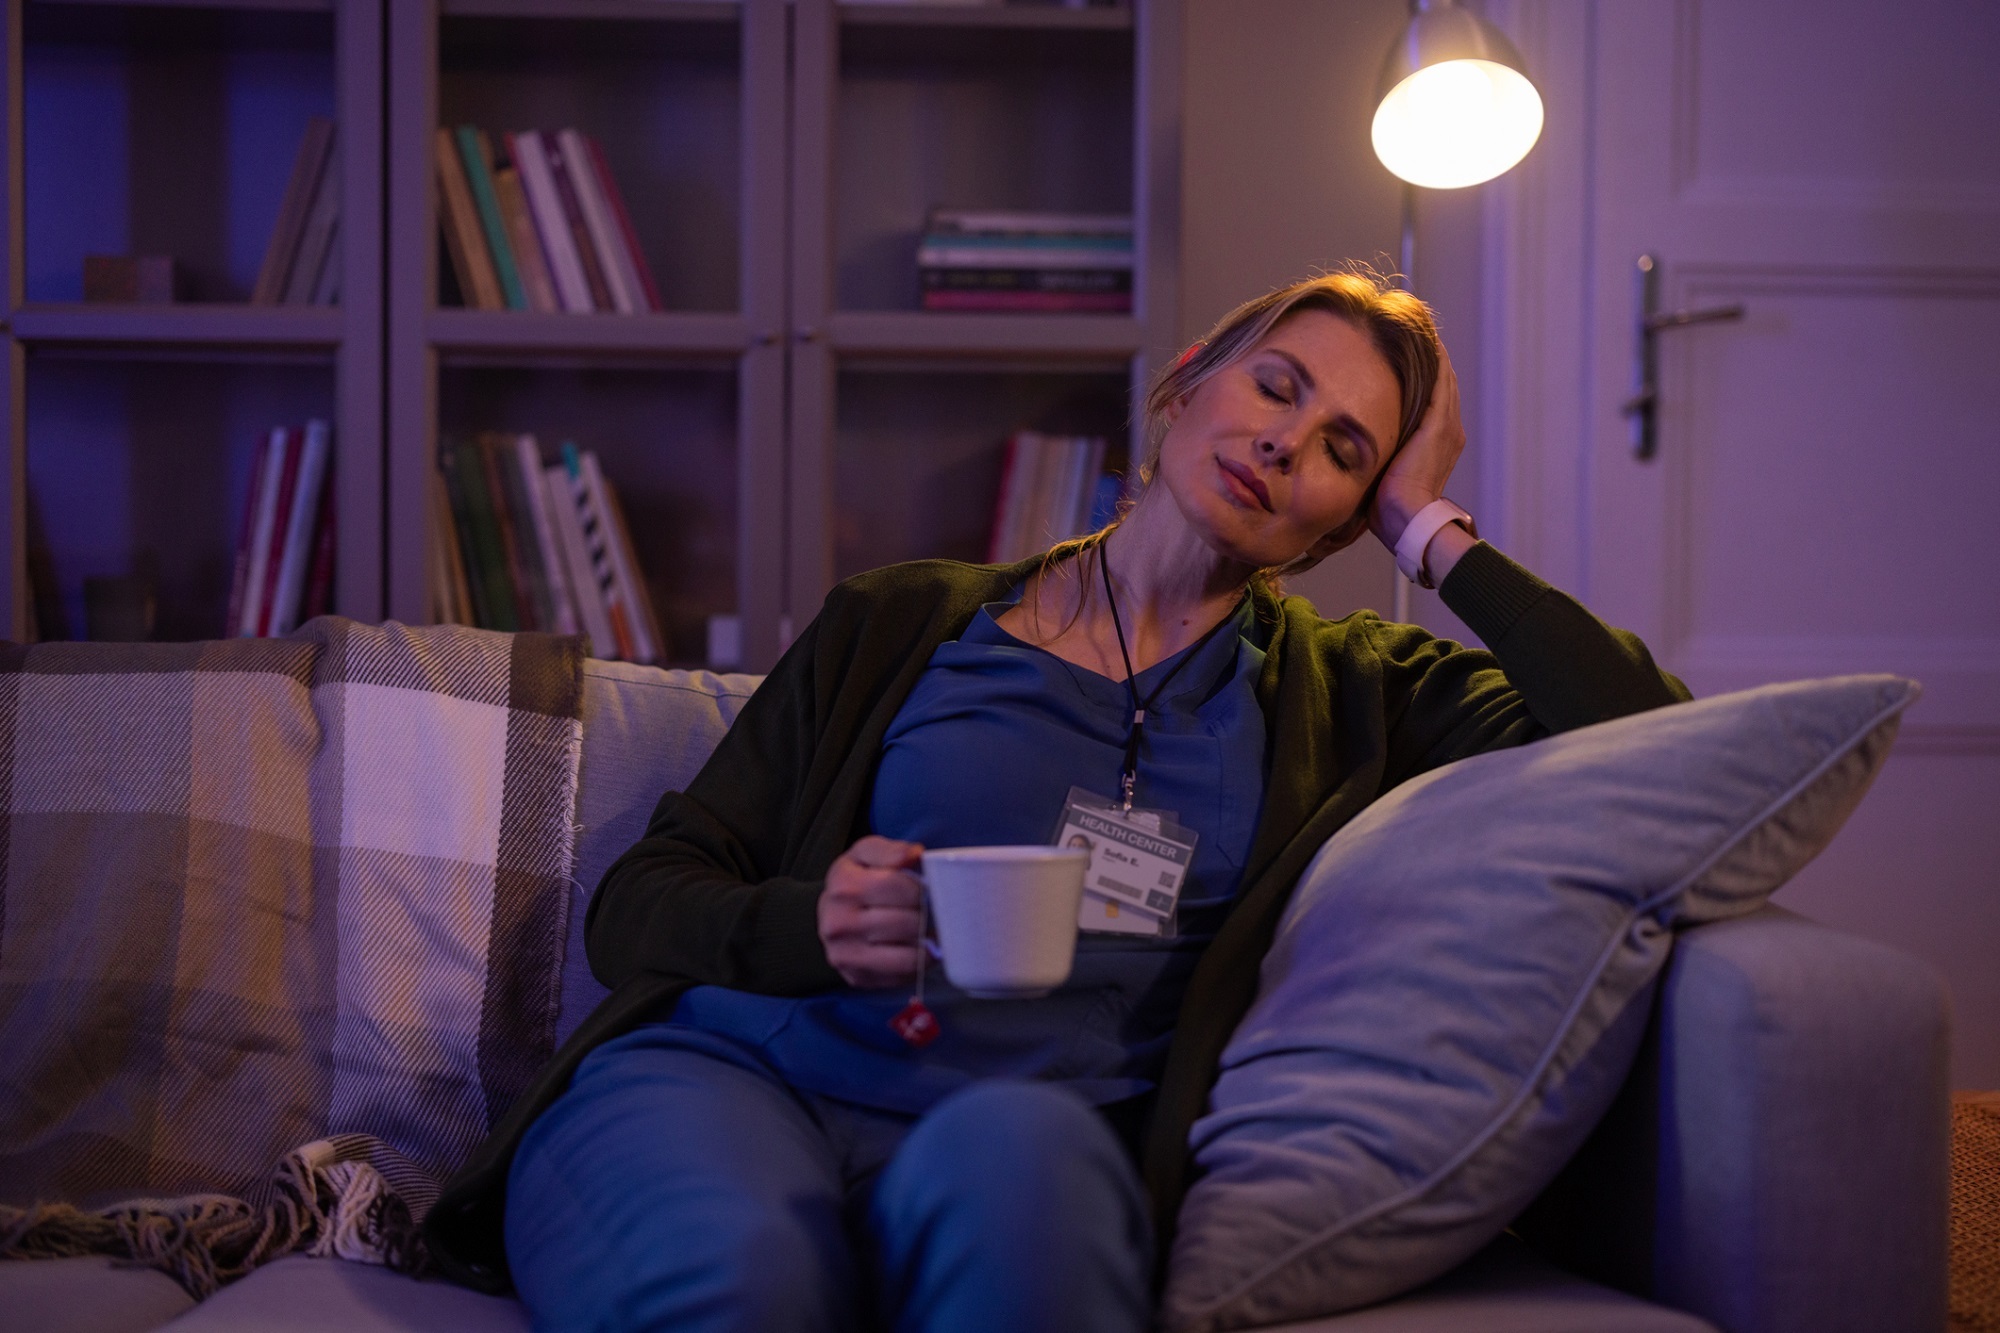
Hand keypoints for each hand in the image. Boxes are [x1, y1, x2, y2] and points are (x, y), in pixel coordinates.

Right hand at [819, 835, 924, 988]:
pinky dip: (917, 965)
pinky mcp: (857, 977)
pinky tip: (916, 950)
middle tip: (929, 913)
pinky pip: (901, 977)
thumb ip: (890, 850)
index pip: (899, 888)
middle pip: (907, 924)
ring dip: (927, 946)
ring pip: (907, 957)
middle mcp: (841, 922)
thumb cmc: (853, 882)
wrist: (827, 918)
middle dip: (926, 917)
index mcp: (844, 885)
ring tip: (928, 934)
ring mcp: (847, 954)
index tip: (925, 890)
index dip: (921, 889)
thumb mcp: (864, 855)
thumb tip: (916, 854)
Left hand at [1369, 343, 1466, 549]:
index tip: (1398, 356)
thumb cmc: (1388, 511)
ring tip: (1412, 323)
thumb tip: (1346, 448)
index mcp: (1438, 443)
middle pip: (1440, 381)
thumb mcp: (1381, 474)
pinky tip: (1420, 334)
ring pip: (1441, 376)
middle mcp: (1449, 430)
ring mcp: (1447, 425)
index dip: (1418, 377)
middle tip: (1404, 328)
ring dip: (1428, 350)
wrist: (1407, 521)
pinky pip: (1439, 378)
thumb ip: (1375, 454)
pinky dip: (1431, 356)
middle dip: (1423, 356)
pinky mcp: (1439, 423)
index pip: (1430, 399)